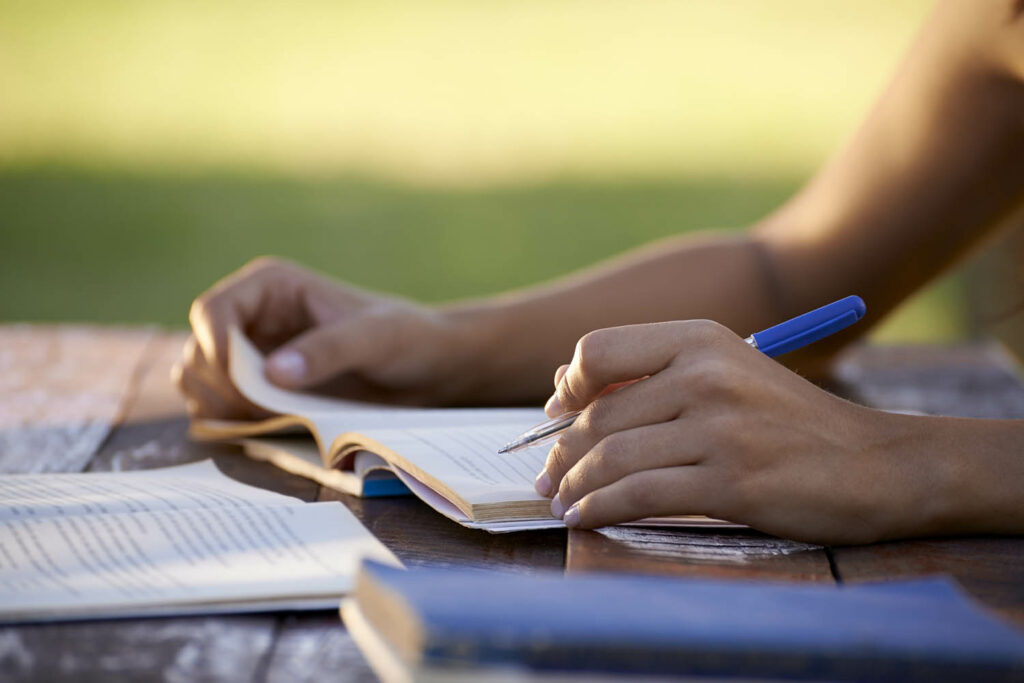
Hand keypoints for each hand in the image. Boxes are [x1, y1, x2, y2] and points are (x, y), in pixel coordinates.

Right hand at [172, 257, 478, 418]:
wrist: (426, 369)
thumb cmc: (406, 338)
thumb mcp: (375, 339)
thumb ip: (328, 351)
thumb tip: (273, 373)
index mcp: (270, 287)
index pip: (212, 312)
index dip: (214, 348)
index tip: (243, 385)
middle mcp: (251, 318)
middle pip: (199, 353)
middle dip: (220, 388)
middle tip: (261, 414)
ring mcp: (251, 355)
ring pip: (200, 384)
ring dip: (220, 409)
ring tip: (267, 422)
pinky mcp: (259, 390)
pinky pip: (221, 409)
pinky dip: (231, 424)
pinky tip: (267, 430)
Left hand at [535, 320, 935, 544]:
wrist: (875, 464)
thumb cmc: (788, 421)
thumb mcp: (726, 372)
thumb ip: (651, 374)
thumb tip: (562, 386)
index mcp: (700, 339)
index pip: (599, 350)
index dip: (568, 386)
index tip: (557, 416)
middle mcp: (706, 374)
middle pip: (599, 415)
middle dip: (562, 453)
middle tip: (548, 476)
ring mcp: (719, 428)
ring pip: (612, 458)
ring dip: (574, 486)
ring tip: (561, 501)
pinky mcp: (731, 481)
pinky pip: (639, 496)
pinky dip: (600, 510)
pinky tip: (585, 519)